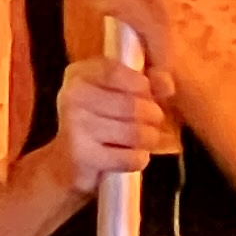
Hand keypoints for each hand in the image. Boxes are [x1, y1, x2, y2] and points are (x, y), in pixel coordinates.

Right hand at [38, 53, 178, 192]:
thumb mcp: (122, 93)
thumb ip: (149, 83)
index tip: (146, 95)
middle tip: (148, 123)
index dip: (142, 85)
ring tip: (141, 140)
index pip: (117, 72)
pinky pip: (131, 158)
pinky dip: (138, 159)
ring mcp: (74, 127)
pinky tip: (127, 156)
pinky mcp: (82, 157)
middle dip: (152, 117)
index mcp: (80, 74)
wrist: (67, 163)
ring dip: (148, 139)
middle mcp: (72, 96)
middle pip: (133, 105)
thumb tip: (167, 86)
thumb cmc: (103, 121)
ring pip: (136, 133)